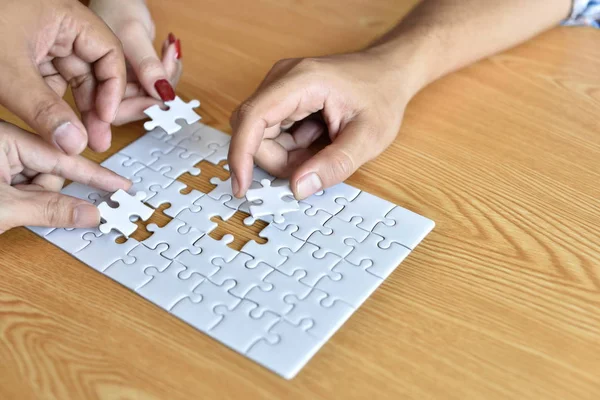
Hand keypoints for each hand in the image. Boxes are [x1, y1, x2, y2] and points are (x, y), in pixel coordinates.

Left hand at [0, 0, 125, 154]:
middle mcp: (58, 28)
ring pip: (71, 81)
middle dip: (95, 107)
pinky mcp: (25, 56)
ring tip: (79, 142)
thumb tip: (74, 142)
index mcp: (65, 16)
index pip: (109, 54)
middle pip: (93, 70)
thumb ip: (45, 111)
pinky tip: (57, 128)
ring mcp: (42, 41)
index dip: (113, 89)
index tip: (105, 118)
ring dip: (76, 112)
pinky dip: (54, 107)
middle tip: (97, 139)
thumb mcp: (8, 73)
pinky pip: (49, 84)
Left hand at [0, 121, 130, 233]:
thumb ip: (49, 209)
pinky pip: (25, 190)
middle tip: (28, 210)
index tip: (119, 185)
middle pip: (50, 171)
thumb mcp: (5, 208)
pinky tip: (8, 211)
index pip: (63, 157)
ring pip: (39, 183)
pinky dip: (23, 205)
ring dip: (30, 203)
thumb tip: (89, 214)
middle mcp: (5, 144)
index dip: (94, 174)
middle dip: (45, 195)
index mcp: (6, 137)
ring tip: (7, 211)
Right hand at [89, 0, 182, 124]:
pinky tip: (168, 48)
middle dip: (161, 88)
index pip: (118, 112)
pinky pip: (161, 84)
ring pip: (155, 96)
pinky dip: (170, 68)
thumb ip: (147, 66)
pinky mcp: (140, 78)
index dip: (142, 108)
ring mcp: (126, 84)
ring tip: (169, 49)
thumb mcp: (132, 35)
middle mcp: (109, 87)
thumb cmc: (116, 9)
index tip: (165, 95)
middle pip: (140, 107)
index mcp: (95, 81)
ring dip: (169, 75)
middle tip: (170, 62)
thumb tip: (164, 95)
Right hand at [227, 51, 410, 199]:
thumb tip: (298, 188)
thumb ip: (335, 164)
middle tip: (313, 166)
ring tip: (323, 147)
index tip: (242, 186)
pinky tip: (318, 138)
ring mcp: (280, 86)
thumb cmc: (381, 96)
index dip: (241, 154)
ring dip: (287, 155)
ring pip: (261, 136)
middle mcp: (283, 79)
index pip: (253, 117)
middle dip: (278, 160)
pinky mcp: (283, 98)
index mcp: (301, 81)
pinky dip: (291, 147)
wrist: (389, 72)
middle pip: (254, 131)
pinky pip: (272, 132)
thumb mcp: (368, 138)